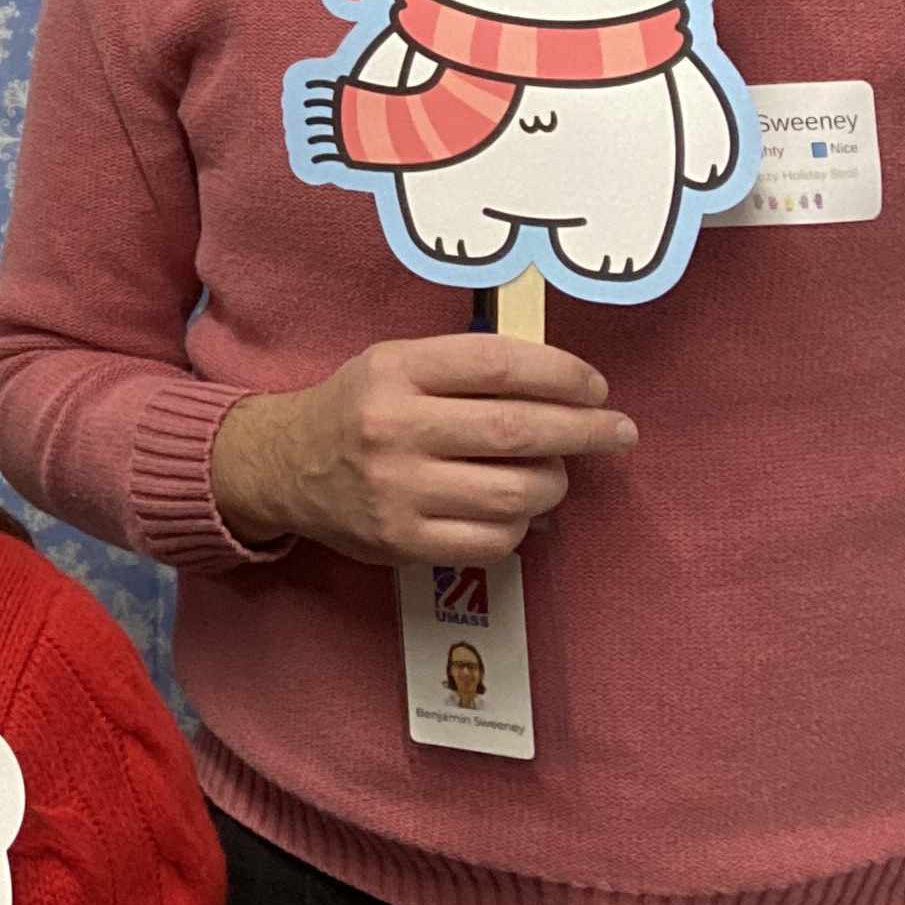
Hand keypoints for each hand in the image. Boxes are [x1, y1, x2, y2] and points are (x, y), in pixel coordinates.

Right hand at [207, 334, 635, 566]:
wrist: (285, 466)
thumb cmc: (359, 407)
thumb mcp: (397, 363)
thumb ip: (467, 369)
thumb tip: (564, 390)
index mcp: (395, 370)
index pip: (499, 364)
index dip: (562, 374)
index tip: (597, 387)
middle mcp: (394, 427)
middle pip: (516, 430)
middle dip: (584, 431)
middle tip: (619, 431)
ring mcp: (398, 491)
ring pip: (515, 493)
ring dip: (554, 483)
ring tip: (555, 474)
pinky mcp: (403, 542)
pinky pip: (494, 540)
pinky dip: (521, 525)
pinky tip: (515, 510)